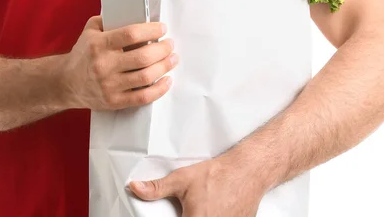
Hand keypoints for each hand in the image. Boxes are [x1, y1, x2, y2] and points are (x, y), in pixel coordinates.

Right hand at [60, 16, 177, 110]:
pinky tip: (167, 80)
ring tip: (172, 59)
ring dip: (165, 66)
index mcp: (99, 44)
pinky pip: (143, 97)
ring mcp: (110, 85)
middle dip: (163, 49)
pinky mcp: (115, 101)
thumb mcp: (89, 31)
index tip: (162, 28)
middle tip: (170, 44)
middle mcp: (104, 65)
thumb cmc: (82, 55)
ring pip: (146, 77)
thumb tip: (132, 11)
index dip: (151, 30)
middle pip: (143, 57)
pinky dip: (159, 89)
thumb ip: (108, 19)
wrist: (65, 83)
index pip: (131, 34)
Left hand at [129, 157, 265, 216]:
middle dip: (187, 216)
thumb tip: (136, 188)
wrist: (247, 171)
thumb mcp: (182, 179)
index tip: (178, 214)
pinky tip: (214, 209)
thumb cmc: (217, 175)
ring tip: (203, 207)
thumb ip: (157, 188)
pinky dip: (214, 216)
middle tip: (189, 209)